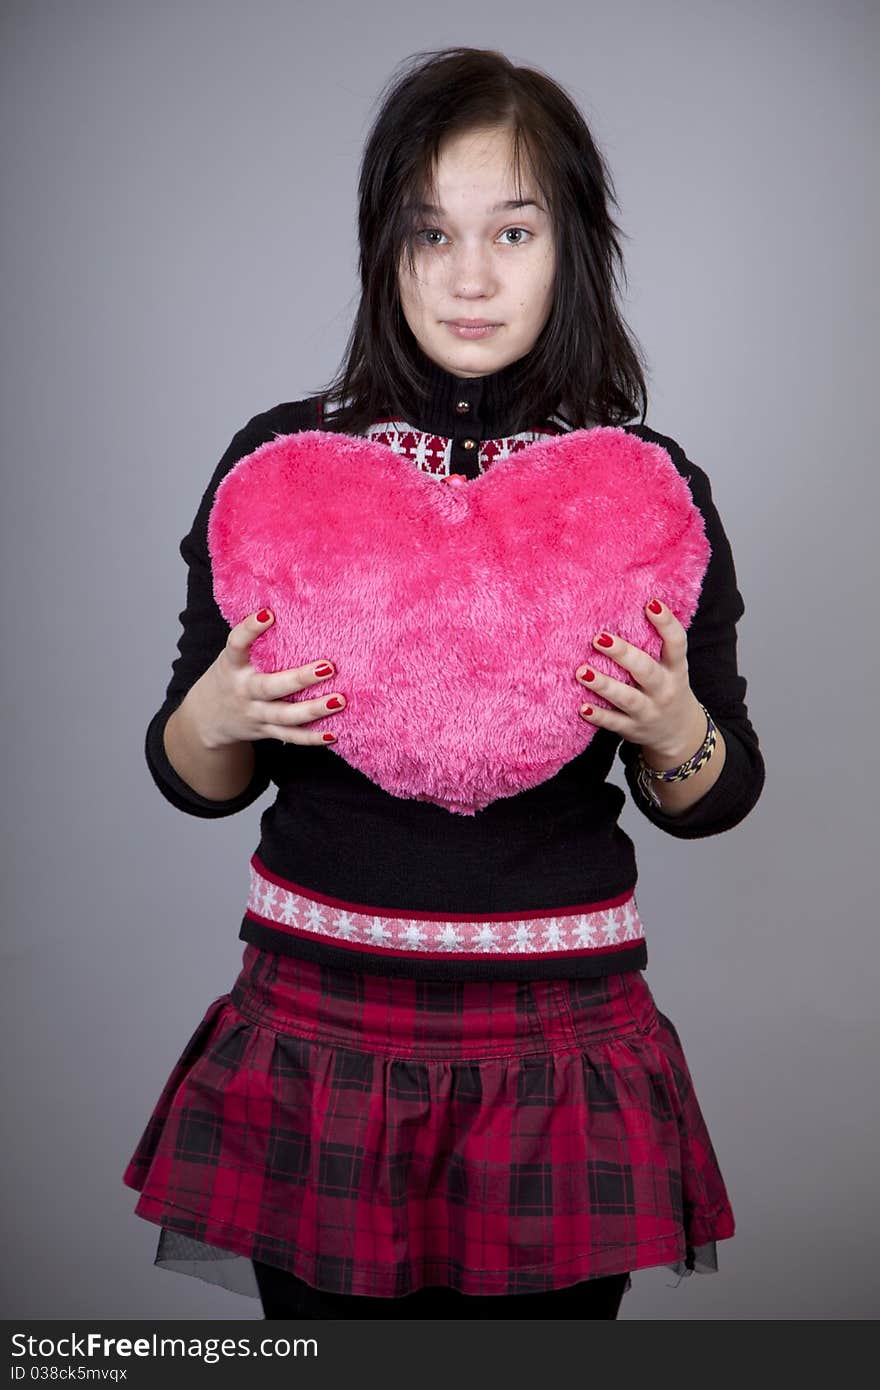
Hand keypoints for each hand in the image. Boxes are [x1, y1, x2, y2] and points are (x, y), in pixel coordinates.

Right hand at [186, 608, 346, 748]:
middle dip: (299, 678)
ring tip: (340, 700)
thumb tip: (289, 604)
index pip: (236, 644)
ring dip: (314, 709)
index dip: (249, 630)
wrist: (206, 719)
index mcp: (232, 666)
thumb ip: (255, 642)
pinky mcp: (265, 731)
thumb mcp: (232, 657)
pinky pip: (290, 737)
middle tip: (329, 666)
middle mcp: (243, 690)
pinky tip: (334, 734)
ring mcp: (254, 714)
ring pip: (285, 715)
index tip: (268, 614)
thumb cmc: (229, 677)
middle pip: (270, 687)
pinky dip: (311, 738)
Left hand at [575, 599, 705, 764]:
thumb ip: (656, 643)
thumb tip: (636, 600)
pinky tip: (582, 706)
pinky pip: (614, 723)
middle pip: (646, 671)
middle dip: (623, 654)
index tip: (650, 603)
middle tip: (598, 638)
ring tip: (582, 670)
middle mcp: (664, 690)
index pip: (677, 643)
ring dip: (604, 685)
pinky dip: (598, 716)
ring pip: (627, 698)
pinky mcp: (633, 729)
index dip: (666, 623)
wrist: (679, 733)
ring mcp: (649, 712)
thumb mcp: (672, 666)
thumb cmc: (667, 687)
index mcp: (676, 669)